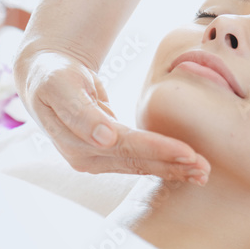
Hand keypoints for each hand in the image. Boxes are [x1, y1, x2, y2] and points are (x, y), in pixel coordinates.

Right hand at [13, 45, 210, 183]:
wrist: (43, 77)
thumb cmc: (53, 75)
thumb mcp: (59, 85)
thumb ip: (81, 112)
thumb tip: (105, 139)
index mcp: (75, 143)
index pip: (125, 147)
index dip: (158, 150)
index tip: (188, 153)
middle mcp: (86, 158)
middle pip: (136, 162)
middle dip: (173, 166)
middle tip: (205, 169)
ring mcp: (95, 159)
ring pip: (140, 166)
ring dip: (172, 170)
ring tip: (202, 173)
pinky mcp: (105, 155)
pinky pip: (138, 161)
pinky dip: (162, 164)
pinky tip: (185, 168)